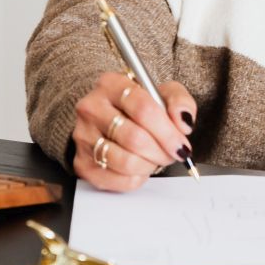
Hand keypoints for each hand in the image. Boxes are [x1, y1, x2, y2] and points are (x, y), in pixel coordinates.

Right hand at [72, 71, 196, 191]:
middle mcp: (91, 107)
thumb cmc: (140, 107)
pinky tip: (140, 167)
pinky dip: (136, 178)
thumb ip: (180, 102)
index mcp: (111, 84)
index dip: (167, 132)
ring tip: (155, 158)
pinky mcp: (82, 162)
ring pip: (125, 161)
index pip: (143, 108)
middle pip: (135, 138)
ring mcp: (83, 136)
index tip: (181, 144)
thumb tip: (183, 122)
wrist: (112, 120)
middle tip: (172, 154)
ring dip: (149, 165)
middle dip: (161, 151)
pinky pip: (116, 180)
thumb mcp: (164, 94)